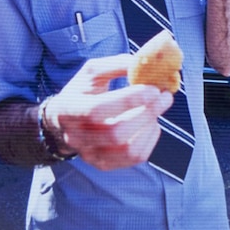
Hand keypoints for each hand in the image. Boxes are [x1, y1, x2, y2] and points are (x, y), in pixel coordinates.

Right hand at [41, 55, 173, 170]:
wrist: (65, 122)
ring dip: (150, 127)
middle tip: (165, 96)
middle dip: (146, 113)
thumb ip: (116, 64)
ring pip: (128, 149)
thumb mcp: (92, 71)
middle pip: (115, 133)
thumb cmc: (83, 92)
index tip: (153, 89)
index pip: (96, 110)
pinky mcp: (104, 164)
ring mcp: (90, 155)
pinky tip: (151, 124)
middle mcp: (76, 137)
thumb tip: (143, 64)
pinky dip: (150, 139)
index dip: (127, 101)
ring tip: (156, 110)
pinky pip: (135, 158)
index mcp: (69, 109)